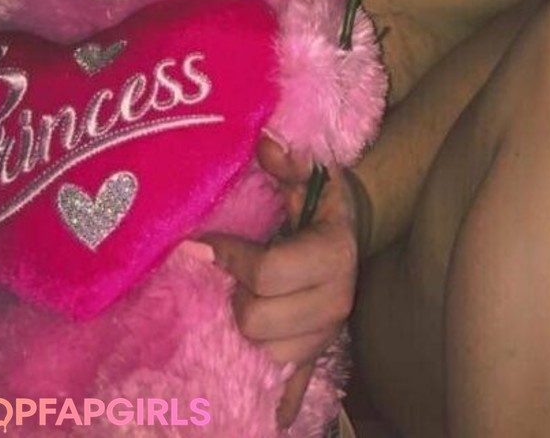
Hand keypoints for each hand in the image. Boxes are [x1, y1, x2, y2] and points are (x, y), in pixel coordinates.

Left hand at [206, 136, 367, 427]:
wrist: (350, 229)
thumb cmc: (321, 200)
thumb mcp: (310, 171)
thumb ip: (287, 159)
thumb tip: (265, 139)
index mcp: (334, 256)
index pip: (267, 273)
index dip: (228, 259)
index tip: (199, 245)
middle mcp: (335, 302)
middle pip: (257, 322)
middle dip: (234, 298)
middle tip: (227, 278)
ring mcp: (326, 336)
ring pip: (264, 354)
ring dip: (243, 332)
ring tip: (240, 303)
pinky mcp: (317, 356)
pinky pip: (293, 388)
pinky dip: (276, 400)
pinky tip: (262, 413)